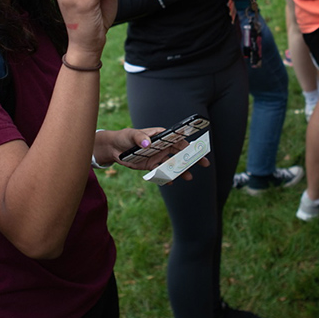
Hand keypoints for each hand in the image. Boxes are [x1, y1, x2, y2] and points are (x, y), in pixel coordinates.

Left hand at [94, 129, 209, 180]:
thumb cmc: (125, 137)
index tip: (197, 149)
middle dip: (191, 157)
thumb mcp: (131, 135)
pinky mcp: (152, 166)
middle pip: (180, 152)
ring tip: (189, 176)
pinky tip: (172, 182)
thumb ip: (140, 138)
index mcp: (160, 136)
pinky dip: (167, 177)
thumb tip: (148, 143)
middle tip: (204, 163)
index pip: (177, 139)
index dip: (188, 143)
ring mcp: (158, 156)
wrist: (114, 148)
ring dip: (181, 169)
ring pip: (173, 163)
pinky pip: (162, 172)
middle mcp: (162, 146)